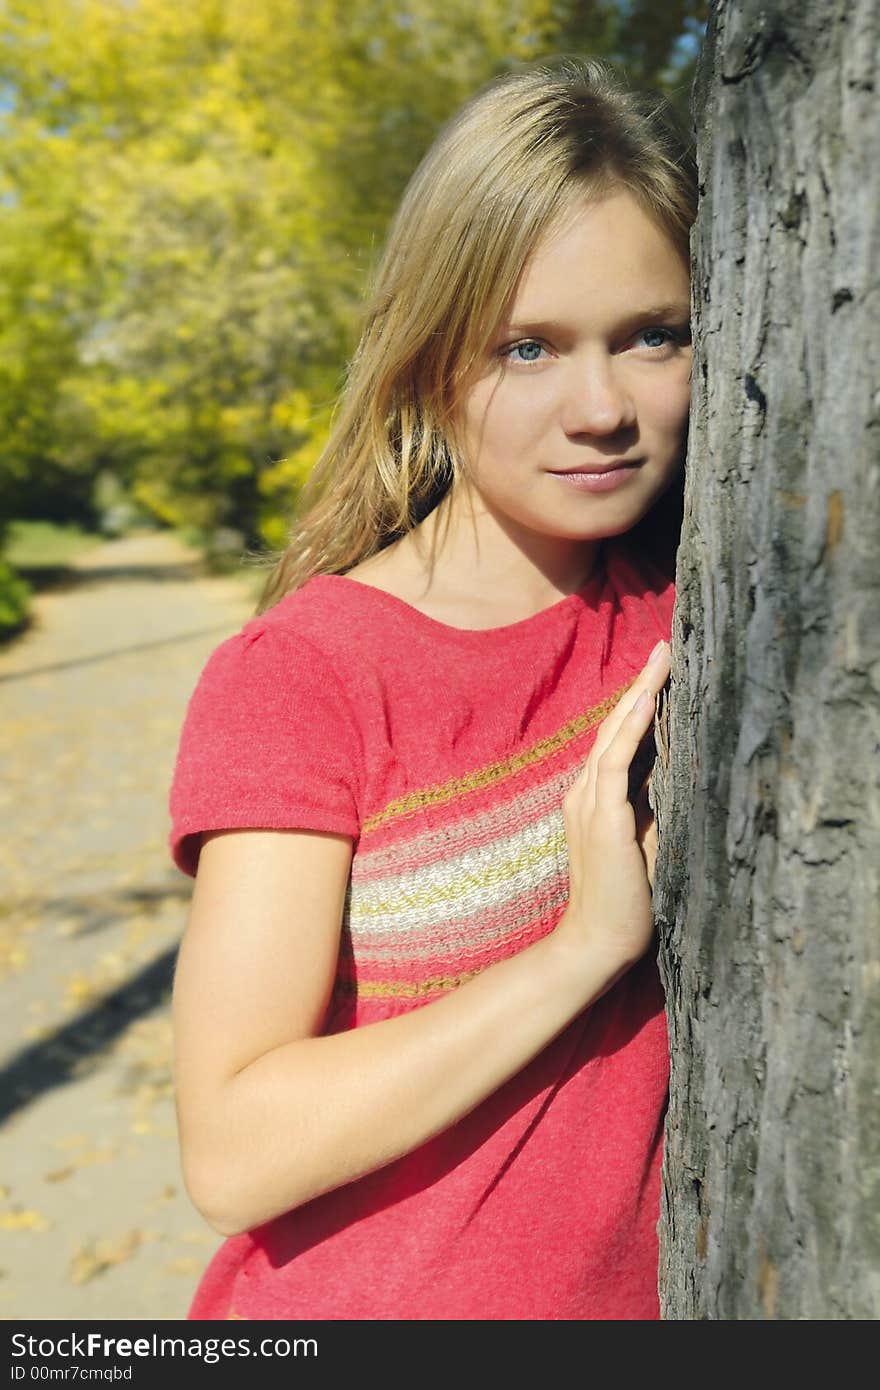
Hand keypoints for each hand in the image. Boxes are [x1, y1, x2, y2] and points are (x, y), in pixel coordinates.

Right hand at [555, 641, 670, 969]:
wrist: (597, 943)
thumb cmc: (627, 903)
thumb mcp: (646, 846)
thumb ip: (655, 810)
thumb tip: (682, 775)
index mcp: (594, 801)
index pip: (617, 743)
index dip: (637, 706)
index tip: (660, 671)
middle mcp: (585, 795)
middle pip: (613, 728)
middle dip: (640, 686)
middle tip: (664, 648)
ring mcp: (590, 804)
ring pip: (614, 735)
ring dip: (638, 695)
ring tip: (661, 659)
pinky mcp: (603, 817)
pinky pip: (617, 761)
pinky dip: (632, 726)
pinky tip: (649, 700)